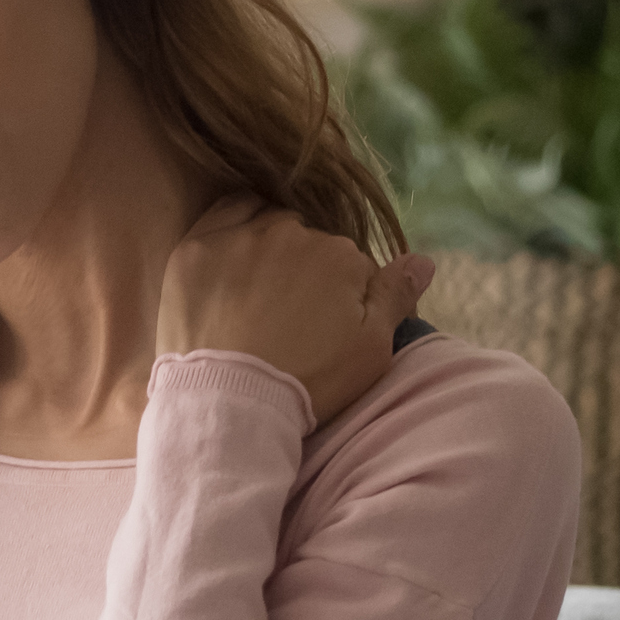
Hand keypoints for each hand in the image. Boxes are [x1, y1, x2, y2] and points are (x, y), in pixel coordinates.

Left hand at [155, 198, 433, 426]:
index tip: (325, 328)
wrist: (230, 404)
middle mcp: (293, 232)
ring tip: (255, 295)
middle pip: (308, 240)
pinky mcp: (196, 248)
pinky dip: (230, 231)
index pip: (350, 263)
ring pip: (266, 224)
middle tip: (288, 316)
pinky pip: (221, 215)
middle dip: (304, 268)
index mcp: (342, 255)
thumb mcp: (371, 350)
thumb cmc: (309, 384)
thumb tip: (423, 260)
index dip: (342, 295)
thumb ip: (396, 296)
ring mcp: (241, 236)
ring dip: (267, 248)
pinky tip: (229, 259)